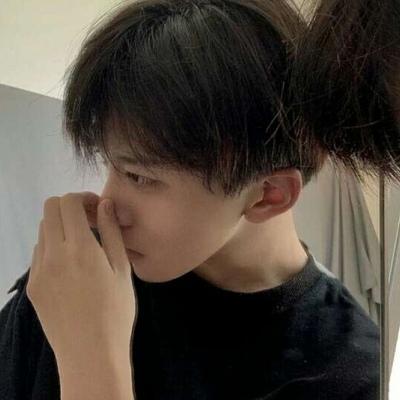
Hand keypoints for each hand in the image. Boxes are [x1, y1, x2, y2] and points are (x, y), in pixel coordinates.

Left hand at [26, 191, 136, 367]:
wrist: (90, 353)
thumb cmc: (116, 311)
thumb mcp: (122, 269)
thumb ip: (112, 232)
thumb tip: (106, 204)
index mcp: (81, 249)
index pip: (68, 203)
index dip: (83, 197)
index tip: (97, 208)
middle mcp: (54, 254)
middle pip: (49, 209)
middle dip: (69, 206)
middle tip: (89, 221)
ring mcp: (39, 270)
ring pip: (43, 230)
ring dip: (61, 226)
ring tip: (82, 245)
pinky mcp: (33, 286)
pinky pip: (39, 253)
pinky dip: (53, 247)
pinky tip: (71, 266)